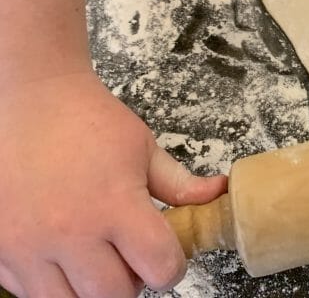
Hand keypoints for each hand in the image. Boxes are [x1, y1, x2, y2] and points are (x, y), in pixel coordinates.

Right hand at [0, 71, 227, 296]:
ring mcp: (28, 246)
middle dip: (134, 282)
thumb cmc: (89, 120)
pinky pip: (32, 294)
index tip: (167, 255)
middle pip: (116, 295)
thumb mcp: (143, 148)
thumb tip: (216, 194)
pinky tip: (64, 255)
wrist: (32, 100)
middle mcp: (70, 232)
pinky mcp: (0, 251)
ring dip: (92, 290)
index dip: (172, 266)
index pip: (159, 267)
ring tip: (97, 259)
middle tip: (132, 258)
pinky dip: (54, 285)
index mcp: (114, 204)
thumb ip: (180, 184)